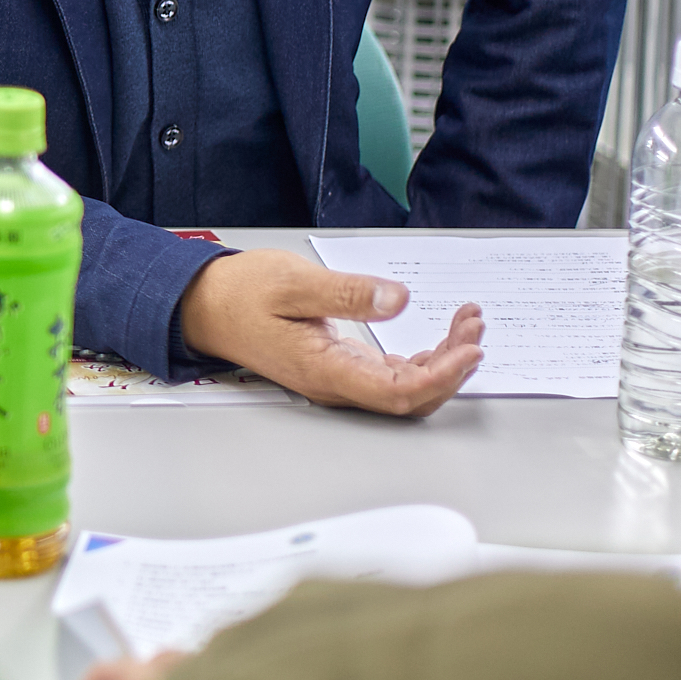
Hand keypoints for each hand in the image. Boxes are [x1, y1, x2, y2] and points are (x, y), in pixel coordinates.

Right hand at [177, 250, 484, 415]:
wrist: (204, 307)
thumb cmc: (239, 296)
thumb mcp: (293, 282)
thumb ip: (347, 293)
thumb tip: (397, 299)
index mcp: (325, 370)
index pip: (398, 392)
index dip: (442, 376)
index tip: (468, 348)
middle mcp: (336, 383)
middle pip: (411, 398)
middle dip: (453, 367)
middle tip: (475, 328)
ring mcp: (340, 378)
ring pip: (407, 388)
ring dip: (443, 361)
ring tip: (466, 324)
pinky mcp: (341, 365)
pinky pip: (394, 376)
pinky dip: (425, 357)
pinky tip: (440, 336)